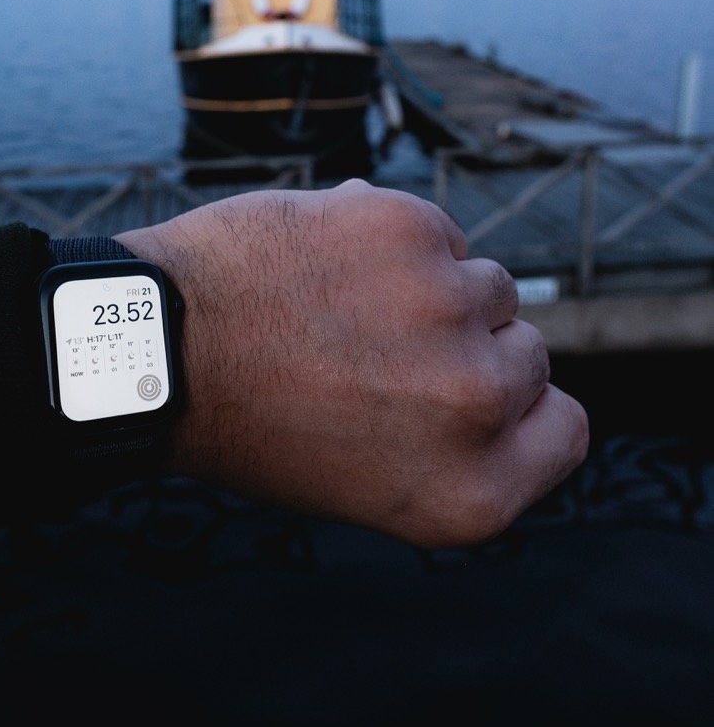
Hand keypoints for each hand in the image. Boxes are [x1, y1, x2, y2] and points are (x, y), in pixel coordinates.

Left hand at [115, 179, 587, 547]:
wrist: (160, 346)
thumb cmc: (253, 421)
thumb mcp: (371, 481)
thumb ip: (457, 442)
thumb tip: (511, 357)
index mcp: (472, 495)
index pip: (566, 428)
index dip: (521, 404)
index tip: (471, 389)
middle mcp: (479, 407)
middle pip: (527, 349)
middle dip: (467, 343)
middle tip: (379, 352)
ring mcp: (452, 312)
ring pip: (487, 283)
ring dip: (432, 289)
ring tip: (345, 310)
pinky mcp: (413, 231)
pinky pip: (440, 232)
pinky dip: (394, 240)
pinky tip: (329, 265)